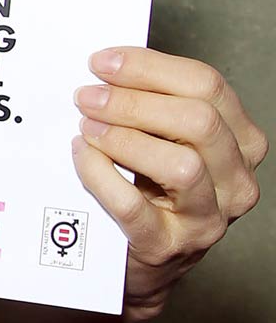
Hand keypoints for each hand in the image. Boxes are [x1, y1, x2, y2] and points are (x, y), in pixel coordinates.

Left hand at [73, 47, 265, 316]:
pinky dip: (101, 175)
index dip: (150, 67)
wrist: (143, 261)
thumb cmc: (154, 190)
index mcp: (240, 142)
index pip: (207, 86)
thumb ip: (154, 105)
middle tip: (87, 95)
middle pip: (198, 121)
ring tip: (87, 127)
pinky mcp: (168, 246)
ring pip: (181, 165)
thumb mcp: (168, 142)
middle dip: (134, 101)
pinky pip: (134, 206)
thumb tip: (108, 66)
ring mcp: (207, 218)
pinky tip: (82, 156)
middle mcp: (236, 180)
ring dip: (124, 138)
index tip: (103, 62)